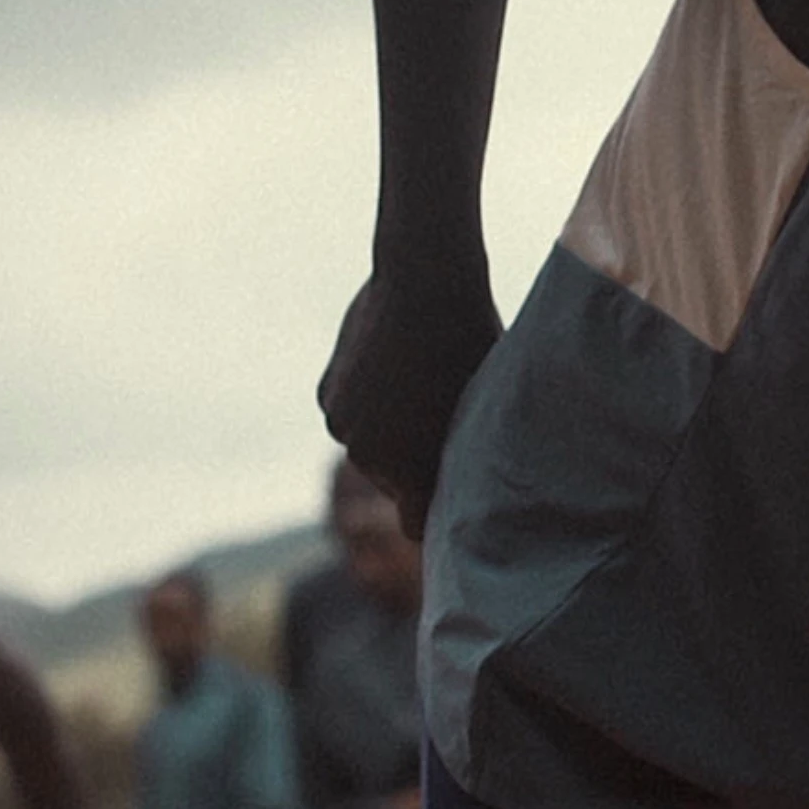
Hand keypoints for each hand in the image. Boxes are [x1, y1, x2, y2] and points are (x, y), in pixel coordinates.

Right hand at [319, 264, 502, 537]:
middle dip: (414, 460)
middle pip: (394, 479)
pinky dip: (367, 399)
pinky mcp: (327, 395)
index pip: (417, 525)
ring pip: (370, 443)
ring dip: (389, 428)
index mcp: (412, 468)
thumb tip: (476, 482)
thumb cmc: (473, 345)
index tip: (452, 502)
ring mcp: (343, 424)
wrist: (426, 283)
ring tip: (419, 384)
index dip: (436, 512)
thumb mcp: (482, 407)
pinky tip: (392, 366)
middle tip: (441, 418)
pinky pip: (350, 412)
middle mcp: (368, 456)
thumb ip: (466, 452)